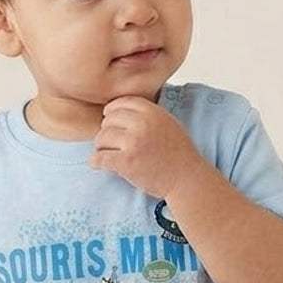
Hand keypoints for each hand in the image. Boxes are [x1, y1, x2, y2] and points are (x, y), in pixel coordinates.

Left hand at [88, 95, 203, 197]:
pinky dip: (95, 161)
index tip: (109, 120)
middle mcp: (142, 124)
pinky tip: (96, 163)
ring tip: (106, 154)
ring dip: (100, 146)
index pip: (121, 103)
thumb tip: (124, 109)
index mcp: (152, 112)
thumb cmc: (179, 154)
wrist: (187, 179)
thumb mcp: (169, 123)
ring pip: (101, 138)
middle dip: (106, 131)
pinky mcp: (127, 162)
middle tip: (110, 142)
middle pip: (108, 120)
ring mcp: (133, 143)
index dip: (111, 111)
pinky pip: (100, 157)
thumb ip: (149, 114)